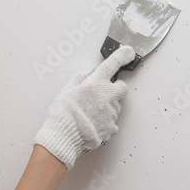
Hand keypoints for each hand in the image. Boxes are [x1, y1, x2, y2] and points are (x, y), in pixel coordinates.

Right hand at [34, 46, 135, 169]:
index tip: (128, 52)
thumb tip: (90, 72)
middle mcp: (106, 96)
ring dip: (108, 106)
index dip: (122, 56)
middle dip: (117, 88)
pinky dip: (105, 121)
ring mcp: (111, 112)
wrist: (63, 138)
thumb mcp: (66, 90)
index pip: (112, 65)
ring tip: (91, 113)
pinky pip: (112, 120)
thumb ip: (81, 78)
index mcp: (95, 84)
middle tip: (105, 92)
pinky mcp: (112, 126)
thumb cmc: (62, 114)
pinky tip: (93, 123)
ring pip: (116, 105)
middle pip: (123, 88)